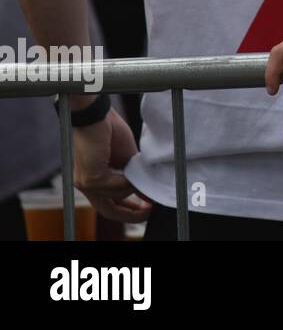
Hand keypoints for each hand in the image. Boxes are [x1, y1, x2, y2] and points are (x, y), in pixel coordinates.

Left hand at [73, 108, 151, 222]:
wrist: (96, 115)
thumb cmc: (109, 131)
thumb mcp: (126, 158)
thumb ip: (132, 176)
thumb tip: (147, 191)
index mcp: (92, 180)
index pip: (108, 204)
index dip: (129, 210)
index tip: (148, 206)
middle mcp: (86, 185)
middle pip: (107, 210)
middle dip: (131, 214)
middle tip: (150, 210)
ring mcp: (86, 183)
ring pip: (116, 196)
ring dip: (134, 188)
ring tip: (148, 179)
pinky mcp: (91, 178)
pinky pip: (117, 187)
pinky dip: (129, 181)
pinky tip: (136, 171)